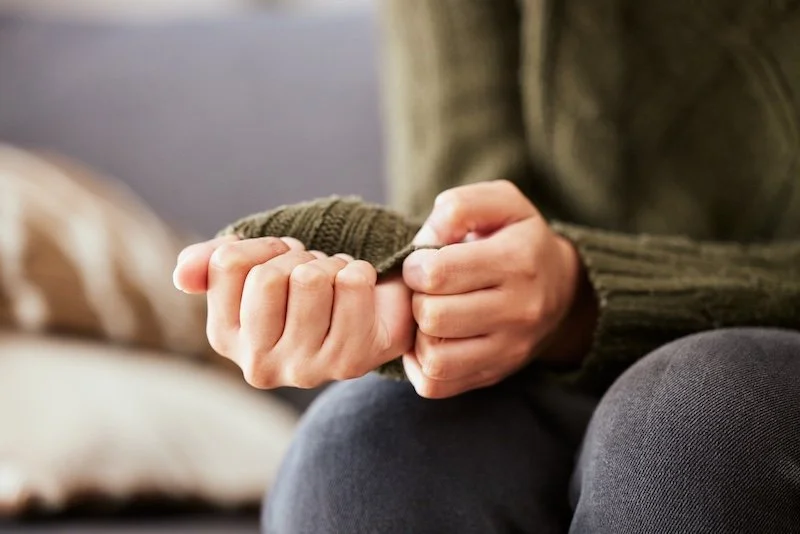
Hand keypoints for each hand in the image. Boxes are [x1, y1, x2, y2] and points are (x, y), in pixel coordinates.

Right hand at [173, 236, 414, 388]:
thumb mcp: (255, 268)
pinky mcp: (349, 363)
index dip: (265, 247)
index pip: (229, 263)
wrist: (373, 312)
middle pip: (268, 277)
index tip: (283, 259)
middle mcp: (257, 365)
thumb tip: (183, 275)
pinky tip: (359, 293)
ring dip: (330, 265)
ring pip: (310, 279)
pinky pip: (352, 283)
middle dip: (298, 259)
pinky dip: (359, 272)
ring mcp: (303, 370)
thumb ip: (211, 263)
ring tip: (335, 283)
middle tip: (313, 274)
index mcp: (224, 338)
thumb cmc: (307, 288)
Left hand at [401, 180, 596, 398]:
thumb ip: (459, 207)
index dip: (416, 265)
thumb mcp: (500, 203)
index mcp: (517, 261)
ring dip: (419, 335)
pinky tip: (430, 341)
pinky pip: (437, 385)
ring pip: (434, 357)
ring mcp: (510, 350)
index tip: (423, 263)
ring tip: (429, 315)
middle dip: (416, 299)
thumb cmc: (519, 239)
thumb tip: (425, 242)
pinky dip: (421, 365)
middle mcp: (519, 311)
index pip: (439, 273)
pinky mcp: (496, 375)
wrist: (564, 289)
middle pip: (433, 316)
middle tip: (426, 290)